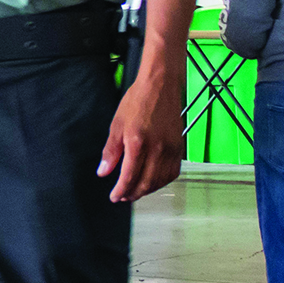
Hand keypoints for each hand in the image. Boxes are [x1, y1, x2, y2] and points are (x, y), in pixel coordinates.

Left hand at [98, 72, 184, 202]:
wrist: (160, 85)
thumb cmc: (137, 101)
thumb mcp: (117, 125)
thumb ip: (111, 151)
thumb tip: (103, 172)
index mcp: (138, 143)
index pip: (129, 177)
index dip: (121, 191)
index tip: (114, 196)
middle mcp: (157, 149)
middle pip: (146, 183)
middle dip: (133, 194)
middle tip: (123, 197)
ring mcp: (171, 148)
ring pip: (160, 181)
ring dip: (147, 190)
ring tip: (136, 191)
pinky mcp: (179, 147)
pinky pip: (172, 172)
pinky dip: (162, 181)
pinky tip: (153, 181)